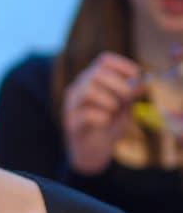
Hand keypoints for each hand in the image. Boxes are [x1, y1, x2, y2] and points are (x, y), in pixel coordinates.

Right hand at [62, 52, 141, 174]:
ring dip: (109, 101)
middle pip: (96, 73)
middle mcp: (79, 88)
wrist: (93, 151)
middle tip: (129, 98)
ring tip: (114, 111)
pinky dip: (101, 118)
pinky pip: (86, 114)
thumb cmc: (108, 125)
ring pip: (88, 90)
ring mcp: (72, 105)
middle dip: (118, 84)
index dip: (122, 65)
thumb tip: (141, 83)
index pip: (104, 60)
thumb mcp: (125, 107)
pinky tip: (104, 123)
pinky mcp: (71, 123)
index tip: (137, 76)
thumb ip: (131, 94)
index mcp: (92, 79)